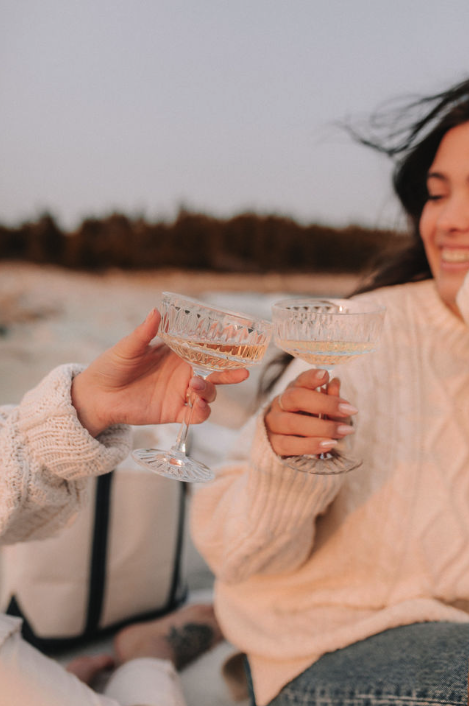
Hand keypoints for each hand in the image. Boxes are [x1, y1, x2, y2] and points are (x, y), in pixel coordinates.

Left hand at [71, 308, 248, 436]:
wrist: (97, 395)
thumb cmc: (111, 365)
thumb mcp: (128, 347)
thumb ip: (144, 332)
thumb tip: (156, 311)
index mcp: (176, 353)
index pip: (204, 348)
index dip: (221, 344)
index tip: (234, 337)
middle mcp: (183, 373)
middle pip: (215, 372)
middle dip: (231, 372)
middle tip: (243, 370)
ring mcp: (180, 393)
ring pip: (209, 393)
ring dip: (209, 390)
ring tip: (195, 385)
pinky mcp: (173, 411)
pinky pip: (196, 415)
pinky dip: (203, 411)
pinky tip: (199, 406)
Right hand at [264, 368, 357, 457]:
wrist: (294, 444)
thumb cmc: (314, 422)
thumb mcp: (326, 410)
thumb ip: (331, 400)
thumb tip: (335, 383)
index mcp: (293, 390)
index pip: (300, 380)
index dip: (312, 377)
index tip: (326, 375)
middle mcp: (280, 403)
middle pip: (295, 397)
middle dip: (325, 404)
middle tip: (349, 410)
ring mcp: (274, 423)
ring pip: (292, 422)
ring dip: (321, 428)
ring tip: (343, 431)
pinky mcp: (273, 443)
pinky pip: (288, 444)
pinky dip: (310, 445)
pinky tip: (328, 444)